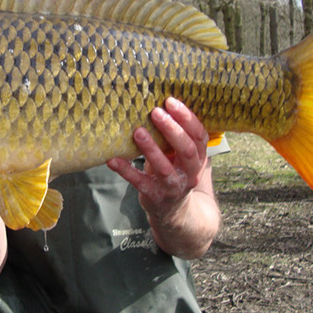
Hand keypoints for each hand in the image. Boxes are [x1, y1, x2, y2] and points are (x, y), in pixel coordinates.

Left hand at [107, 97, 208, 218]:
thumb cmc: (173, 171)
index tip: (171, 101)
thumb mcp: (180, 155)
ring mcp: (172, 186)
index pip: (200, 136)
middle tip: (156, 112)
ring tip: (137, 131)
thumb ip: (175, 136)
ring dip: (151, 149)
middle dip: (172, 130)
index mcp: (198, 158)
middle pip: (187, 150)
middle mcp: (190, 172)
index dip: (188, 118)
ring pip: (164, 167)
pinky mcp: (154, 195)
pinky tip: (112, 159)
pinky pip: (139, 182)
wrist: (173, 211)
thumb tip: (157, 102)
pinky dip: (125, 170)